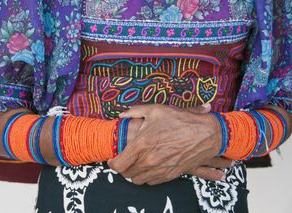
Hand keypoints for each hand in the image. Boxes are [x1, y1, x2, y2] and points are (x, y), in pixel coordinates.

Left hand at [108, 104, 228, 184]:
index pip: (118, 165)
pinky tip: (150, 166)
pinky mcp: (170, 175)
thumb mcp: (156, 110)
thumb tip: (121, 115)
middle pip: (126, 174)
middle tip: (125, 159)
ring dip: (134, 173)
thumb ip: (134, 112)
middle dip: (123, 167)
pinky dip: (147, 176)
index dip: (112, 163)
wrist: (205, 134)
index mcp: (141, 145)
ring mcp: (160, 170)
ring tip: (137, 163)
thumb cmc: (180, 121)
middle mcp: (148, 161)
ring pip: (138, 180)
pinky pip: (152, 182)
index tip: (113, 159)